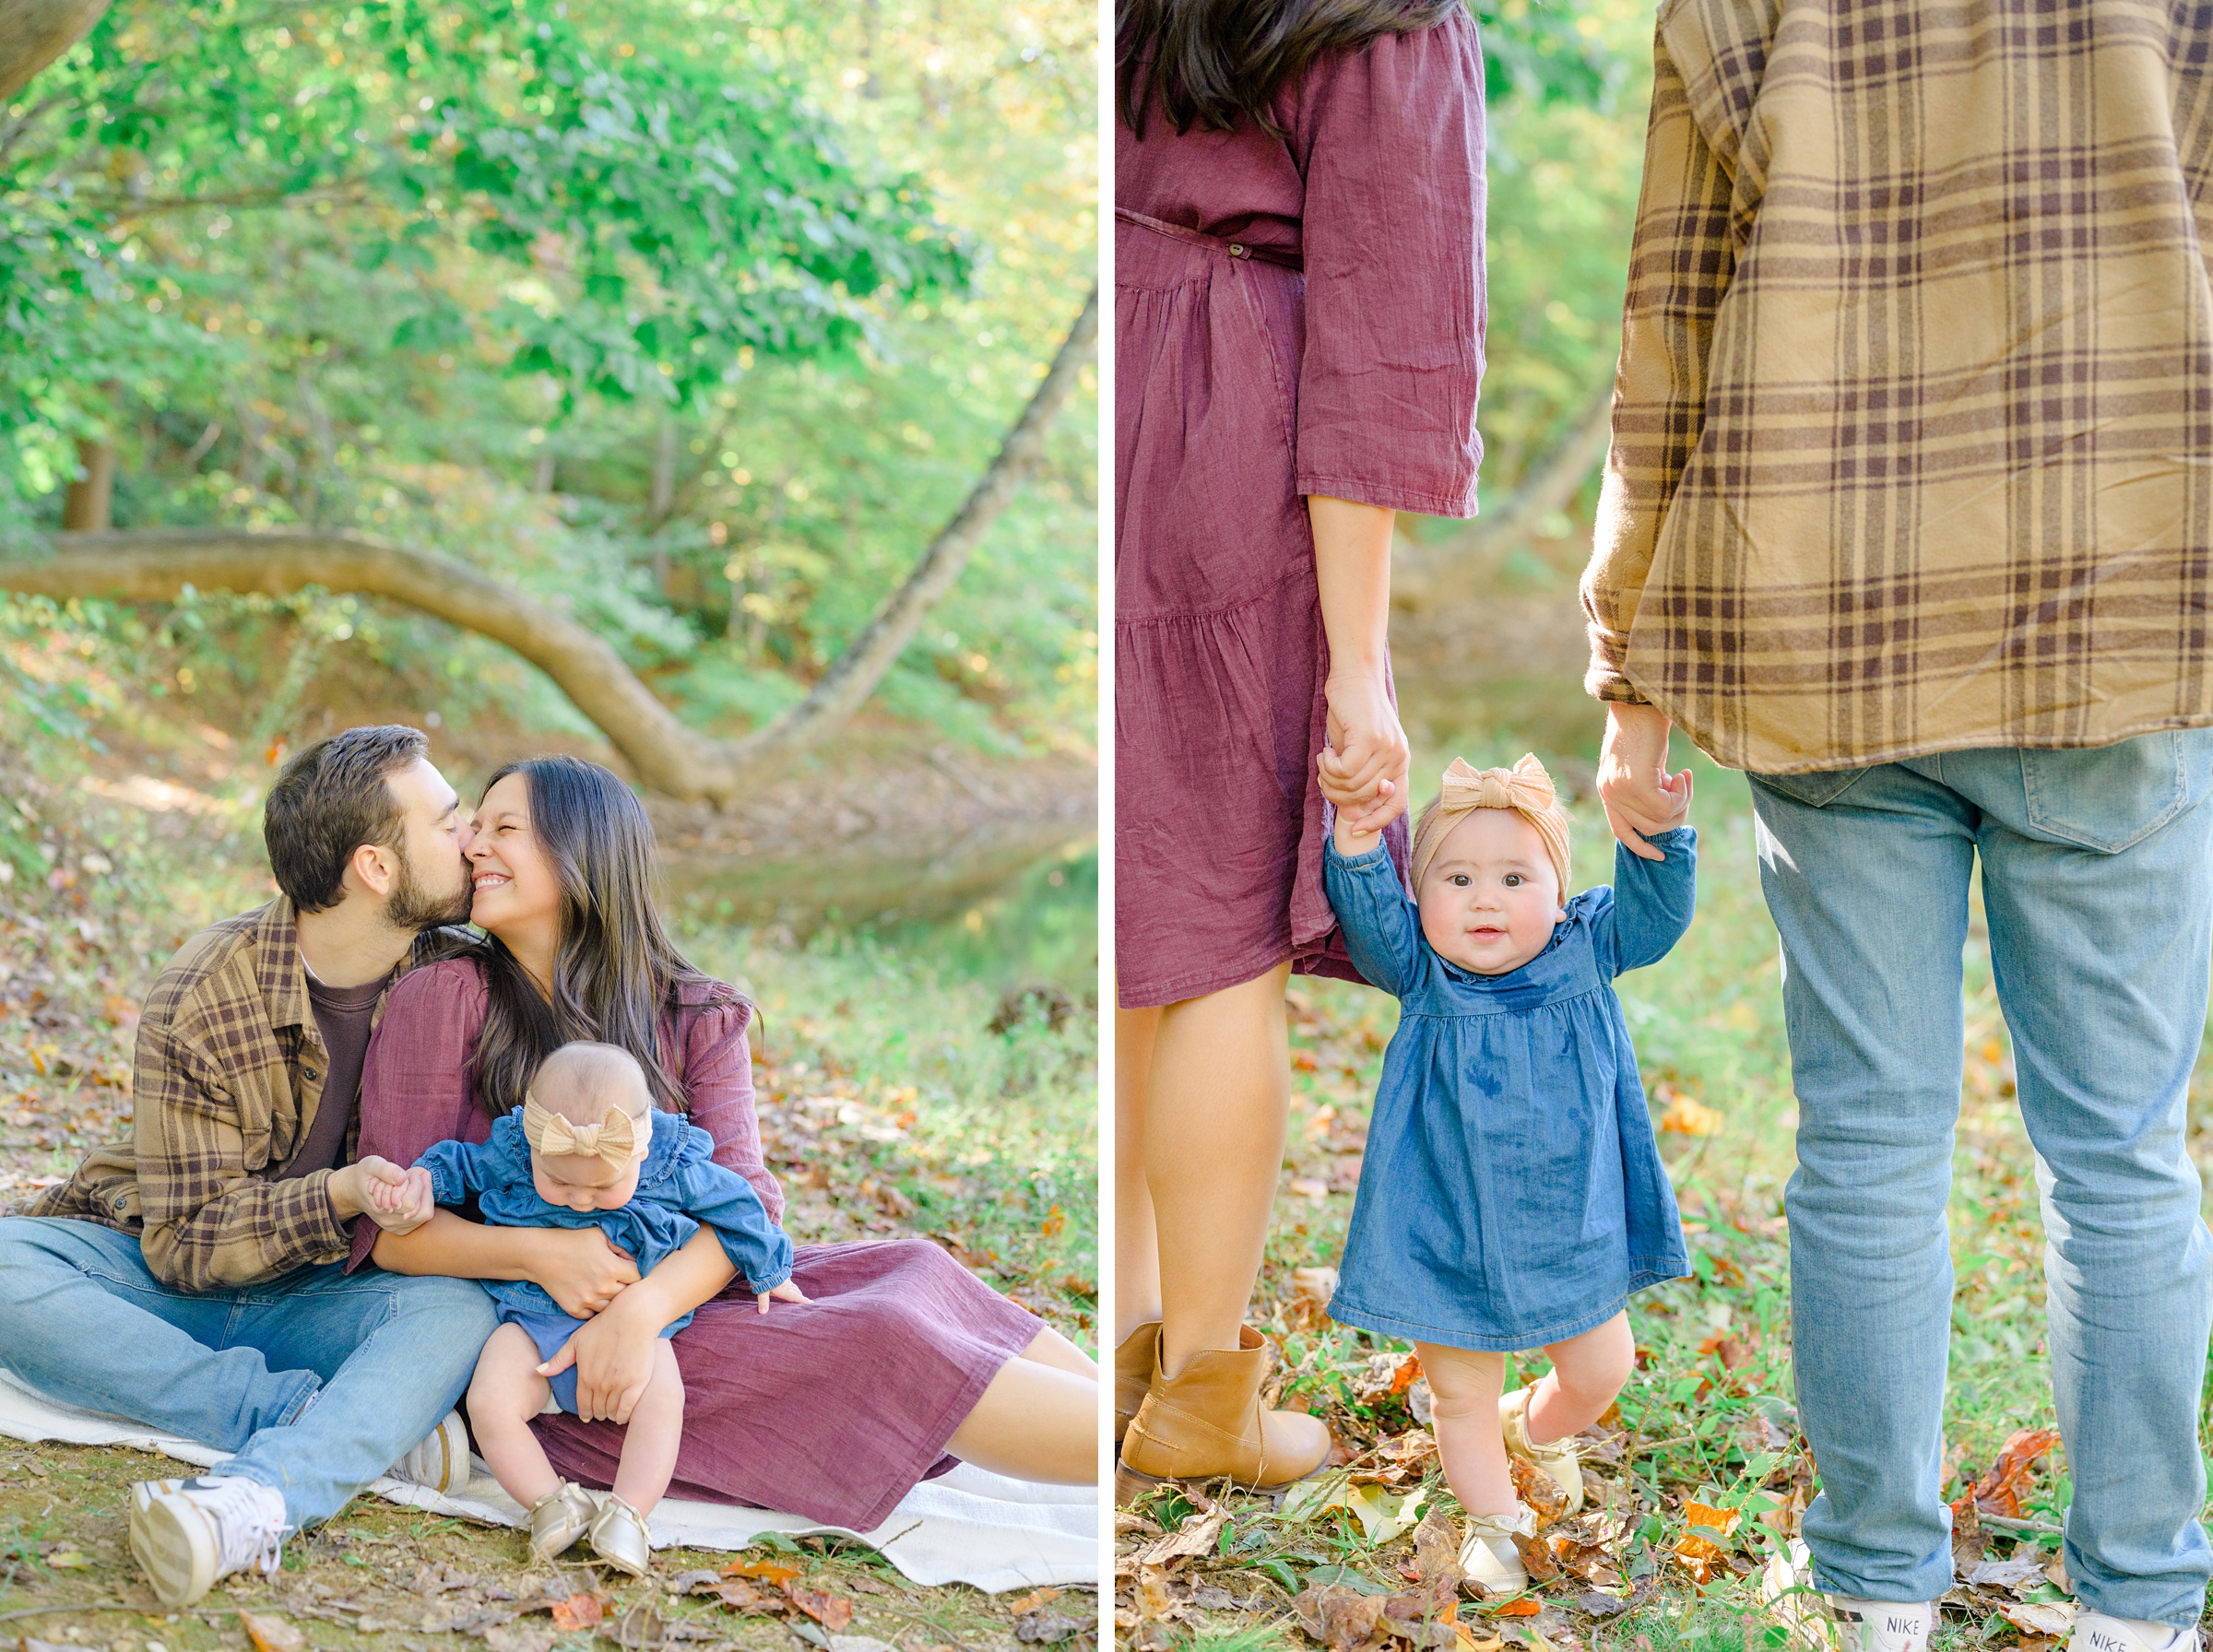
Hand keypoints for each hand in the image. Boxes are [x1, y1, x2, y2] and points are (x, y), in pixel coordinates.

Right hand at [333, 1156, 421, 1230]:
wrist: (355, 1191)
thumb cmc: (365, 1175)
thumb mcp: (371, 1165)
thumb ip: (386, 1170)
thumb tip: (402, 1179)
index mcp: (379, 1208)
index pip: (409, 1204)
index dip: (417, 1186)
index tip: (411, 1174)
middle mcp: (388, 1222)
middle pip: (421, 1211)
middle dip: (422, 1190)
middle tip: (414, 1176)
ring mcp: (395, 1227)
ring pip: (425, 1214)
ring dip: (424, 1195)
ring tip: (414, 1182)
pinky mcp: (402, 1228)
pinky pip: (423, 1216)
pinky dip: (423, 1201)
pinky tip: (415, 1190)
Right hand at [530, 1226, 641, 1317]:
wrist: (540, 1254)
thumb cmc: (571, 1239)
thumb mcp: (600, 1234)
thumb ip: (621, 1246)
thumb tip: (635, 1257)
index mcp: (612, 1268)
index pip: (639, 1276)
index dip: (637, 1271)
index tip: (631, 1268)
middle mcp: (602, 1288)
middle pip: (627, 1295)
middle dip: (627, 1287)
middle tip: (621, 1280)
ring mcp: (588, 1301)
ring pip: (611, 1308)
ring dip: (611, 1299)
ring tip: (606, 1289)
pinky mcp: (574, 1309)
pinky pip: (592, 1315)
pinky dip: (594, 1308)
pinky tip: (592, 1297)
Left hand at [541, 1290, 660, 1423]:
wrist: (633, 1317)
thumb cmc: (604, 1326)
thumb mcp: (576, 1341)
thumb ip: (559, 1360)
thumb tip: (537, 1371)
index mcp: (585, 1376)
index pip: (583, 1405)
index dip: (585, 1413)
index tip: (587, 1416)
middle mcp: (601, 1384)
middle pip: (598, 1410)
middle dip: (598, 1413)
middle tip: (600, 1413)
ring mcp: (619, 1384)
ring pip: (612, 1411)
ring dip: (610, 1415)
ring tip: (611, 1413)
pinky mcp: (637, 1383)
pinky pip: (628, 1409)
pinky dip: (623, 1416)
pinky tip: (622, 1415)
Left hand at [757, 1278, 807, 1314]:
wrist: (765, 1262)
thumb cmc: (763, 1277)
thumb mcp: (762, 1290)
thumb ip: (763, 1301)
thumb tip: (762, 1312)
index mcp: (783, 1290)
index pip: (795, 1297)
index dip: (802, 1300)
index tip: (811, 1303)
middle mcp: (786, 1285)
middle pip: (796, 1292)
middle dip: (801, 1297)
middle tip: (807, 1302)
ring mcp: (785, 1279)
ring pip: (794, 1286)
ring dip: (797, 1291)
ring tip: (800, 1295)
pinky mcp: (783, 1274)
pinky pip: (790, 1281)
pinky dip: (792, 1285)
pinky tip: (790, 1284)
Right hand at [1319, 669, 1409, 837]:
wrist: (1354, 676)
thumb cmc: (1352, 713)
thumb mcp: (1356, 751)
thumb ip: (1357, 781)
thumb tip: (1351, 817)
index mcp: (1400, 763)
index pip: (1396, 805)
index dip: (1376, 821)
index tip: (1354, 829)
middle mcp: (1399, 758)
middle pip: (1363, 797)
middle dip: (1337, 793)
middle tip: (1324, 775)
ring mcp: (1387, 749)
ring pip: (1352, 785)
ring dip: (1329, 778)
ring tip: (1324, 760)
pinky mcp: (1370, 739)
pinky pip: (1344, 771)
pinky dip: (1329, 766)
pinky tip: (1325, 751)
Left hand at [1597, 702, 1692, 859]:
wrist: (1641, 703)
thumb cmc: (1645, 729)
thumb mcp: (1641, 765)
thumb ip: (1646, 789)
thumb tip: (1665, 813)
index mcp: (1607, 790)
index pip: (1621, 831)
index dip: (1640, 845)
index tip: (1659, 854)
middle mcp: (1609, 793)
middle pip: (1649, 829)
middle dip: (1674, 815)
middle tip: (1683, 789)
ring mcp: (1620, 789)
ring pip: (1660, 820)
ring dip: (1680, 802)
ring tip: (1682, 778)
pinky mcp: (1636, 783)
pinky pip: (1666, 807)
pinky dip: (1682, 794)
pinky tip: (1682, 774)